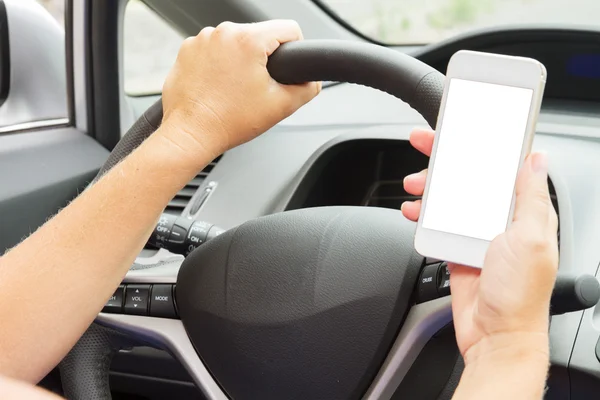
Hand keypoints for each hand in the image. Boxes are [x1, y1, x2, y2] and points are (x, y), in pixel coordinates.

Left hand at [160, 20, 320, 162]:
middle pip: (260, 35)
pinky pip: (213, 49)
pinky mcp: (187, 50)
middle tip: (257, 87)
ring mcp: (202, 40)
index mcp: (248, 40)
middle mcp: (223, 33)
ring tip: (234, 89)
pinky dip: (218, 65)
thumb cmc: (228, 121)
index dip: (295, 48)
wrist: (191, 134)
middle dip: (263, 58)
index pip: (288, 28)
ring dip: (240, 61)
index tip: (286, 68)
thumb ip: (307, 88)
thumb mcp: (281, 106)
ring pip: (236, 43)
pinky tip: (217, 87)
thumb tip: (312, 81)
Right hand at [402, 128, 558, 364]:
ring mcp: (475, 231)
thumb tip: (536, 158)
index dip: (483, 141)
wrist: (494, 335)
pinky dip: (421, 212)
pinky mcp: (456, 246)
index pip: (502, 164)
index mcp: (522, 210)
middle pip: (469, 174)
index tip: (464, 124)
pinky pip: (435, 221)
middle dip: (445, 155)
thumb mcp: (531, 238)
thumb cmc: (520, 294)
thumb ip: (531, 196)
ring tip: (413, 184)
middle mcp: (499, 217)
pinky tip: (412, 209)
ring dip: (428, 184)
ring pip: (447, 195)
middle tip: (424, 141)